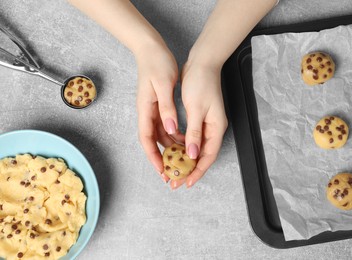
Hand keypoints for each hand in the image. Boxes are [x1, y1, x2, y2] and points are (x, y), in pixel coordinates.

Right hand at [136, 40, 183, 182]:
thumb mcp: (163, 85)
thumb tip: (171, 130)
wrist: (151, 49)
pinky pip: (166, 126)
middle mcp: (147, 113)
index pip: (147, 139)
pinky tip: (183, 141)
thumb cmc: (156, 64)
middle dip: (161, 158)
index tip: (161, 170)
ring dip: (169, 148)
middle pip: (153, 141)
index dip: (153, 156)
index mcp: (145, 109)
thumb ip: (166, 108)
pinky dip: (173, 136)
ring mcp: (152, 110)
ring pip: (161, 135)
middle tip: (172, 173)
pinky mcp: (159, 106)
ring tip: (181, 161)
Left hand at [170, 60, 227, 188]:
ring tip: (172, 168)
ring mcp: (206, 123)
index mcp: (215, 127)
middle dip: (190, 169)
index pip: (208, 156)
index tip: (187, 182)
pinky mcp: (198, 118)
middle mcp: (212, 128)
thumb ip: (194, 133)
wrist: (202, 63)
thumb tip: (192, 155)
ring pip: (195, 147)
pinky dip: (182, 144)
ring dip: (184, 158)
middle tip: (176, 180)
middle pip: (202, 155)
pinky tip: (172, 149)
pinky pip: (190, 137)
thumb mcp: (196, 108)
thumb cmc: (201, 83)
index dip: (198, 171)